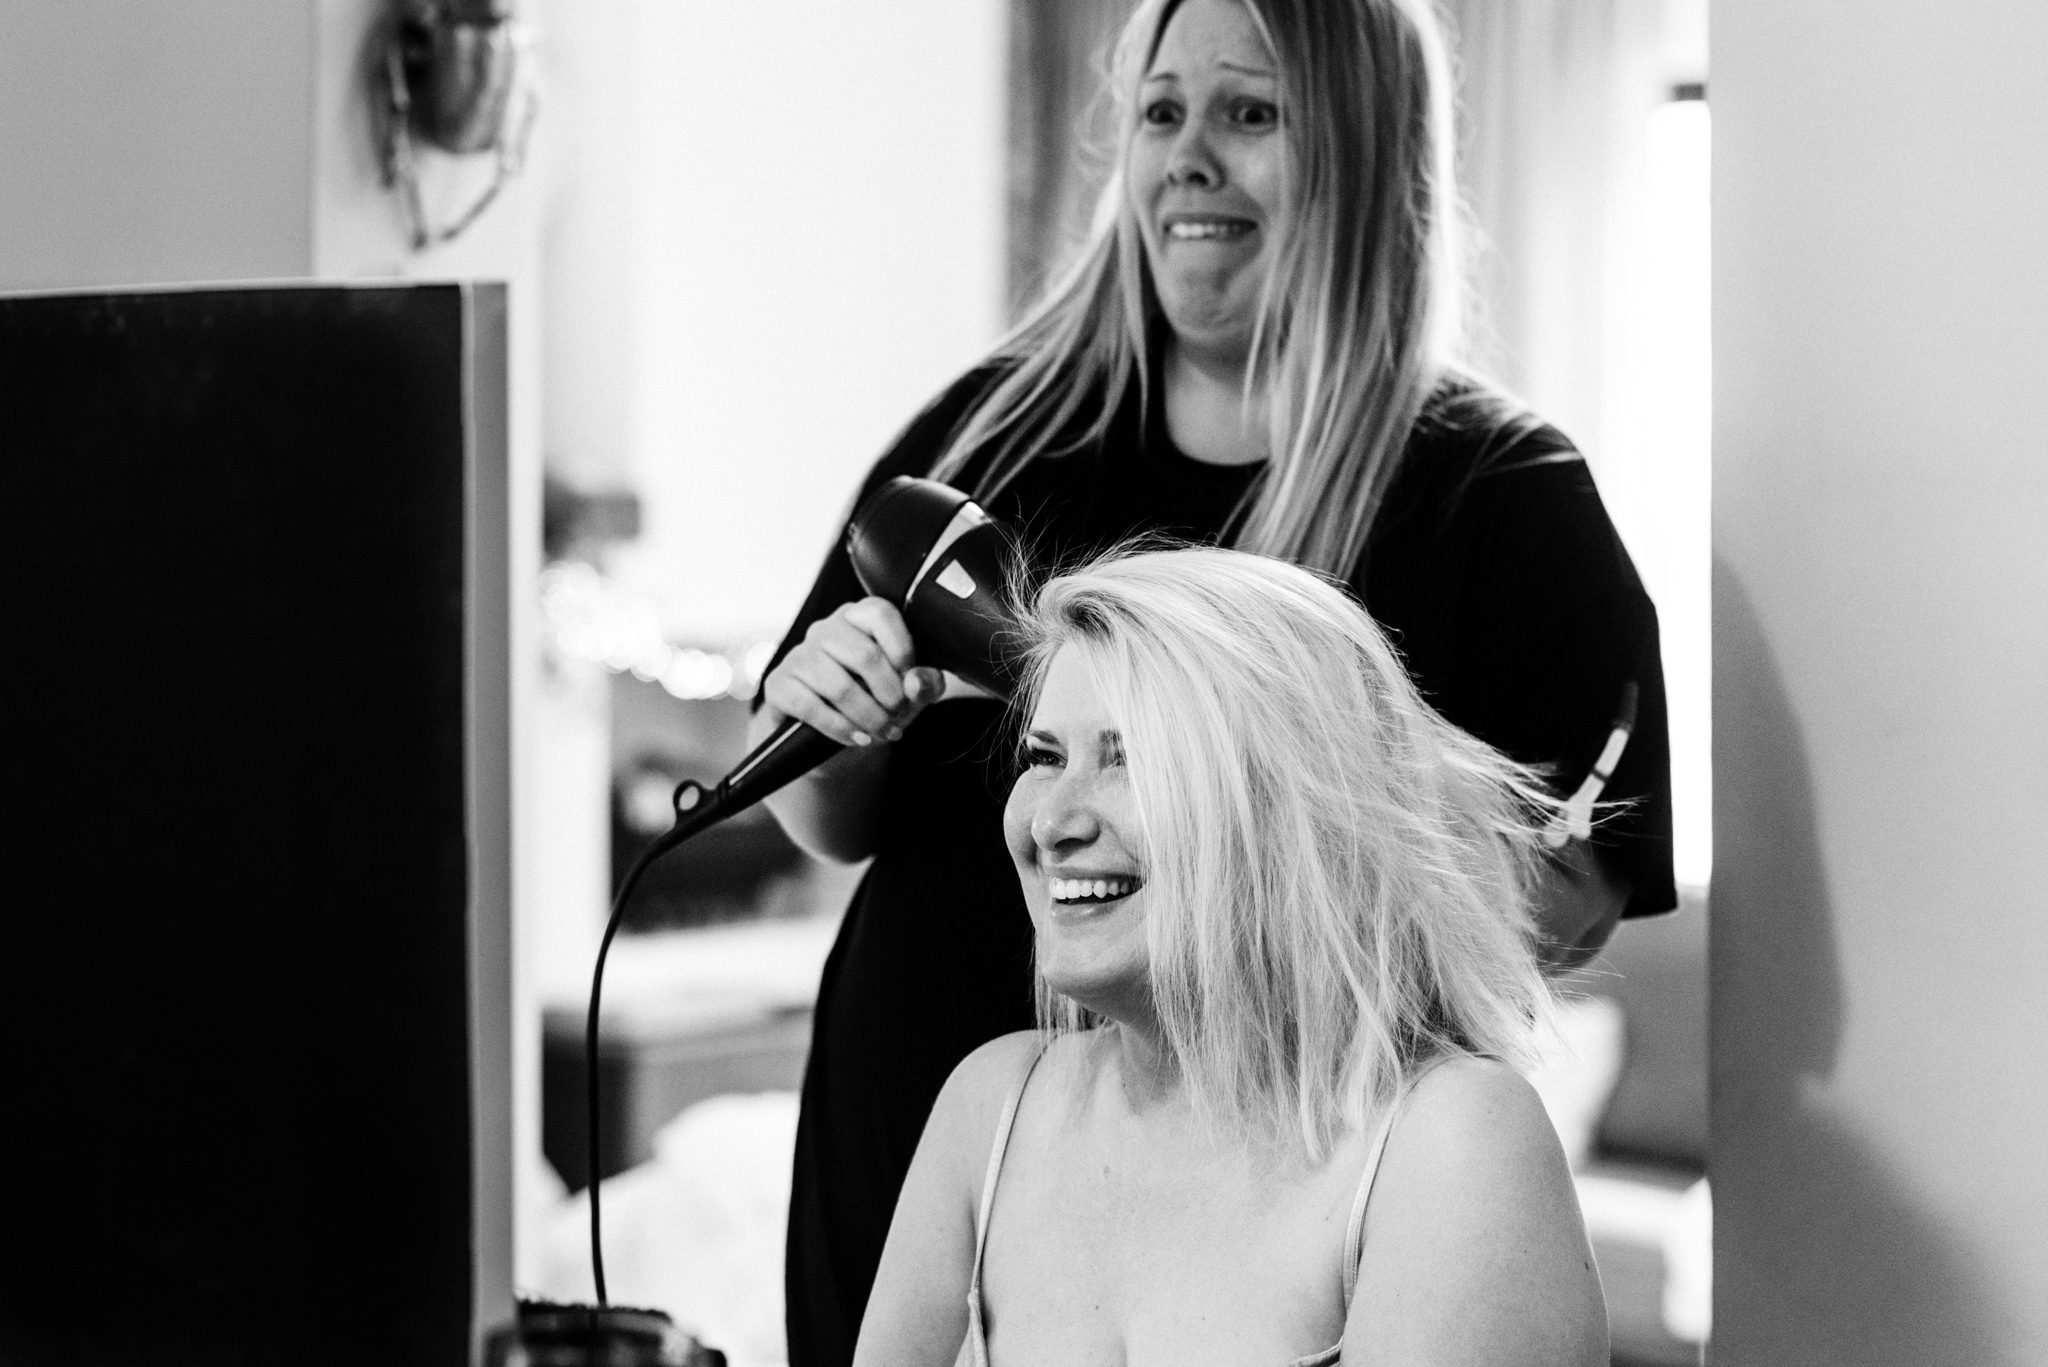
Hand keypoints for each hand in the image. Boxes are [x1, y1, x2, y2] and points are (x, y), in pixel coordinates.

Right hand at [757, 597, 948, 750]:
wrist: (832, 739)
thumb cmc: (875, 704)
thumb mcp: (909, 694)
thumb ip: (925, 684)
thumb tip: (916, 683)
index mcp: (858, 618)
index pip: (880, 614)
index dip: (903, 652)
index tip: (911, 684)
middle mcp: (826, 629)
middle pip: (864, 654)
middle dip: (890, 694)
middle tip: (898, 715)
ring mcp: (799, 655)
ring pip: (839, 686)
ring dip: (868, 717)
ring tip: (882, 732)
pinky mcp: (779, 685)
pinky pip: (810, 707)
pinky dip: (840, 728)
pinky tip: (856, 738)